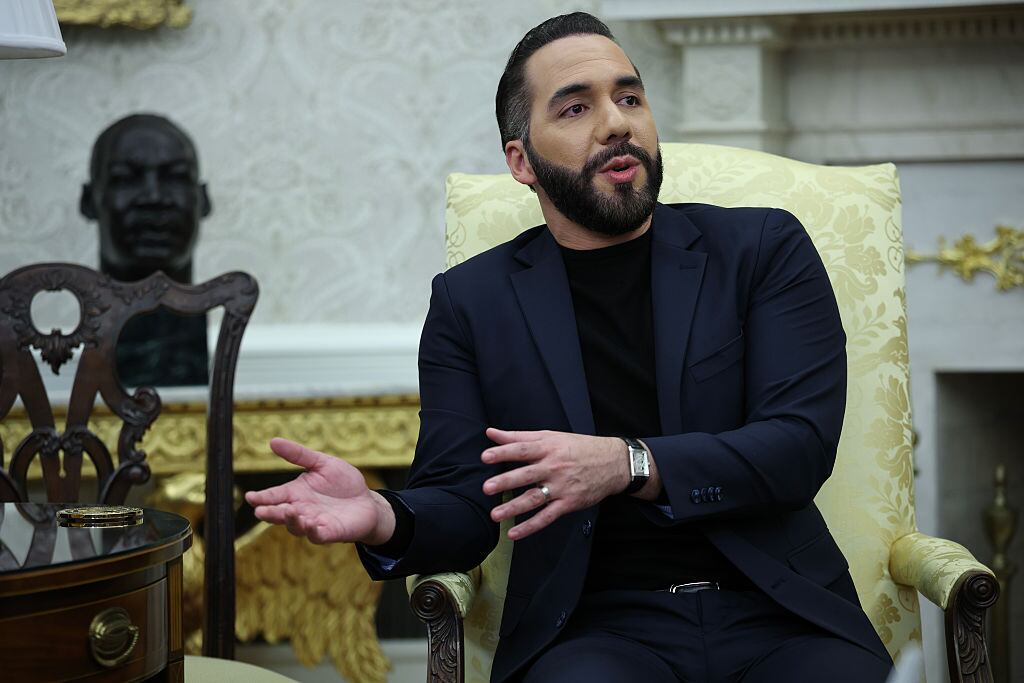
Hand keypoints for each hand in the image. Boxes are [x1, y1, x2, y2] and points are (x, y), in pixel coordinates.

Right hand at [244, 438, 395, 544]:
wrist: (367, 501)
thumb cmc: (343, 483)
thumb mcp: (322, 463)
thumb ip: (299, 455)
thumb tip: (273, 441)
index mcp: (295, 493)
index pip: (274, 496)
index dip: (262, 498)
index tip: (250, 497)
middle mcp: (301, 510)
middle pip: (280, 514)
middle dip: (270, 513)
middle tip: (260, 511)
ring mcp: (314, 523)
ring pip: (296, 526)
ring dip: (291, 521)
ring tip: (289, 511)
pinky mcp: (330, 532)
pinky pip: (318, 535)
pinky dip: (313, 531)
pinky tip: (311, 524)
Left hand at [481, 428, 629, 540]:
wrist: (613, 463)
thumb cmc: (578, 447)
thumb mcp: (550, 437)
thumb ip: (518, 437)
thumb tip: (490, 433)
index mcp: (548, 448)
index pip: (522, 450)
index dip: (503, 453)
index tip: (485, 457)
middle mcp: (554, 467)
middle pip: (527, 475)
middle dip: (506, 481)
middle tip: (487, 488)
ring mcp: (562, 487)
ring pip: (535, 498)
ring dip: (514, 508)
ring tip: (495, 515)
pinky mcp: (569, 503)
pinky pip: (547, 517)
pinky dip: (530, 526)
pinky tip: (514, 533)